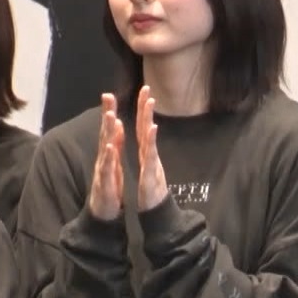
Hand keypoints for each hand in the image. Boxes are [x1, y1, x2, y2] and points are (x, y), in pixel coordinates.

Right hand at [87, 94, 124, 220]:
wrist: (103, 212)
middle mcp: (104, 159)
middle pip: (105, 133)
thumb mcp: (113, 164)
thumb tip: (114, 128)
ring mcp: (102, 170)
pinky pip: (106, 168)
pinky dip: (109, 157)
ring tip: (111, 116)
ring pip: (105, 148)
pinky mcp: (104, 183)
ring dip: (107, 132)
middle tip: (108, 96)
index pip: (109, 129)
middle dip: (106, 114)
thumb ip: (113, 146)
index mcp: (109, 154)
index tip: (110, 94)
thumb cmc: (109, 187)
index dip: (109, 112)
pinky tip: (111, 146)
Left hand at [136, 86, 167, 209]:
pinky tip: (152, 129)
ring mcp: (152, 162)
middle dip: (146, 107)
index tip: (143, 90)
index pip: (142, 126)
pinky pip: (150, 156)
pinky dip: (151, 141)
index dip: (142, 108)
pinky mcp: (151, 173)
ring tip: (149, 103)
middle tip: (146, 89)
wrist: (155, 208)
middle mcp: (150, 153)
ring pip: (149, 137)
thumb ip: (148, 148)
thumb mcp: (147, 165)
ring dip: (148, 119)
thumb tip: (150, 132)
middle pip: (147, 127)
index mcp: (145, 151)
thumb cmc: (150, 188)